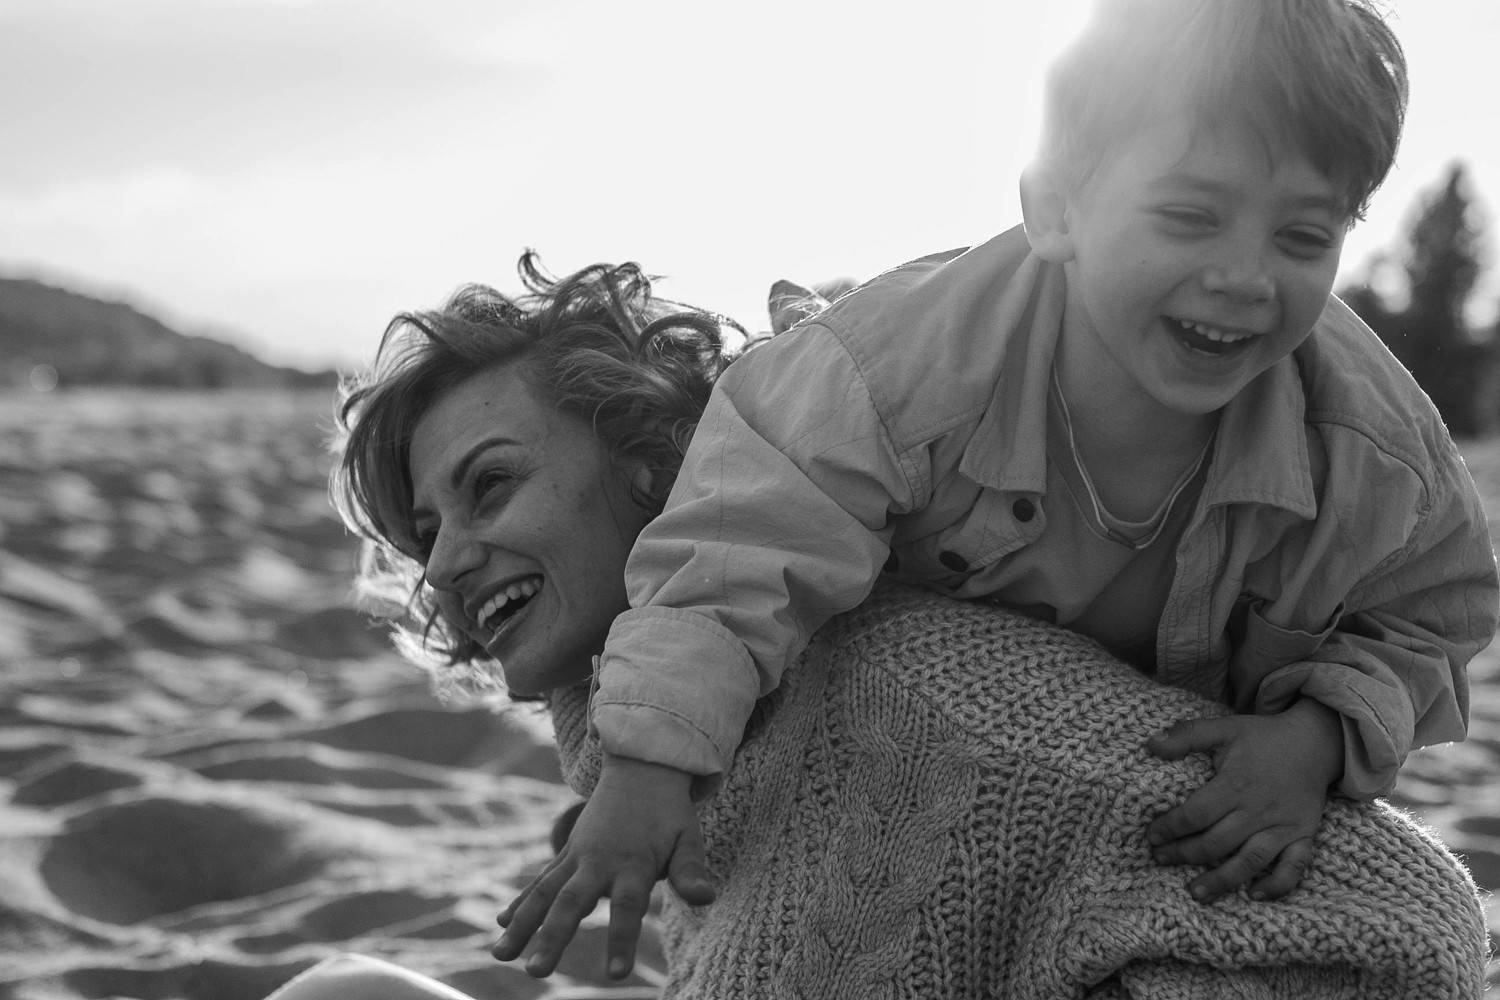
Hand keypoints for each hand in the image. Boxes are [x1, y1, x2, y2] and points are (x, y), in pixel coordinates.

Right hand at [493, 753, 715, 978]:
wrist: (641, 768)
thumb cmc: (670, 812)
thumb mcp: (688, 837)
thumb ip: (691, 869)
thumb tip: (706, 898)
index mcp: (632, 862)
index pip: (628, 907)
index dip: (622, 939)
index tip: (617, 975)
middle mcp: (598, 860)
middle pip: (572, 903)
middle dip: (552, 938)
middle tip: (536, 973)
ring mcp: (577, 855)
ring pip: (545, 893)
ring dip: (523, 924)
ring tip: (500, 956)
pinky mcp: (568, 853)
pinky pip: (540, 881)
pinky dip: (521, 902)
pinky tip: (501, 926)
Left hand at [1145, 699, 1343, 903]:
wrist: (1316, 741)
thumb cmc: (1263, 736)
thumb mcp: (1224, 727)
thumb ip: (1187, 735)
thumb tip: (1151, 744)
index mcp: (1236, 784)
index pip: (1196, 814)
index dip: (1170, 828)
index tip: (1151, 836)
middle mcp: (1258, 810)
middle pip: (1217, 842)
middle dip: (1184, 855)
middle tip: (1160, 860)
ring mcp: (1283, 826)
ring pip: (1250, 860)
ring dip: (1222, 879)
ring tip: (1196, 892)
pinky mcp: (1304, 835)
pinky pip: (1294, 867)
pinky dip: (1277, 884)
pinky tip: (1254, 895)